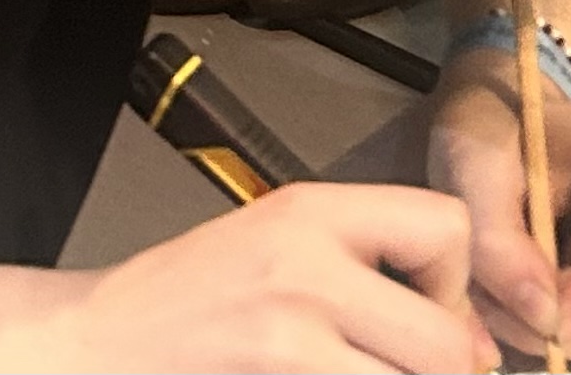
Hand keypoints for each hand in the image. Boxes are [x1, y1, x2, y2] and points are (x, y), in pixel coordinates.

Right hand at [31, 183, 494, 371]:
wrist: (101, 341)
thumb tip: (470, 342)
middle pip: (448, 342)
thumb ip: (362, 272)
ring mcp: (289, 334)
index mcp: (307, 212)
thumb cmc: (185, 304)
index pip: (445, 228)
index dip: (454, 285)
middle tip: (401, 368)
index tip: (427, 316)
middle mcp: (304, 263)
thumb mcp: (272, 248)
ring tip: (356, 371)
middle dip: (444, 372)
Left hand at [428, 69, 570, 364]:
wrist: (497, 124)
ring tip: (490, 292)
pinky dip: (546, 329)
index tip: (543, 301)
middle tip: (496, 297)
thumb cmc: (492, 130)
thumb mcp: (474, 164)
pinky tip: (507, 296)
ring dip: (546, 329)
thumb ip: (498, 238)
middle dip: (563, 320)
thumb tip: (546, 321)